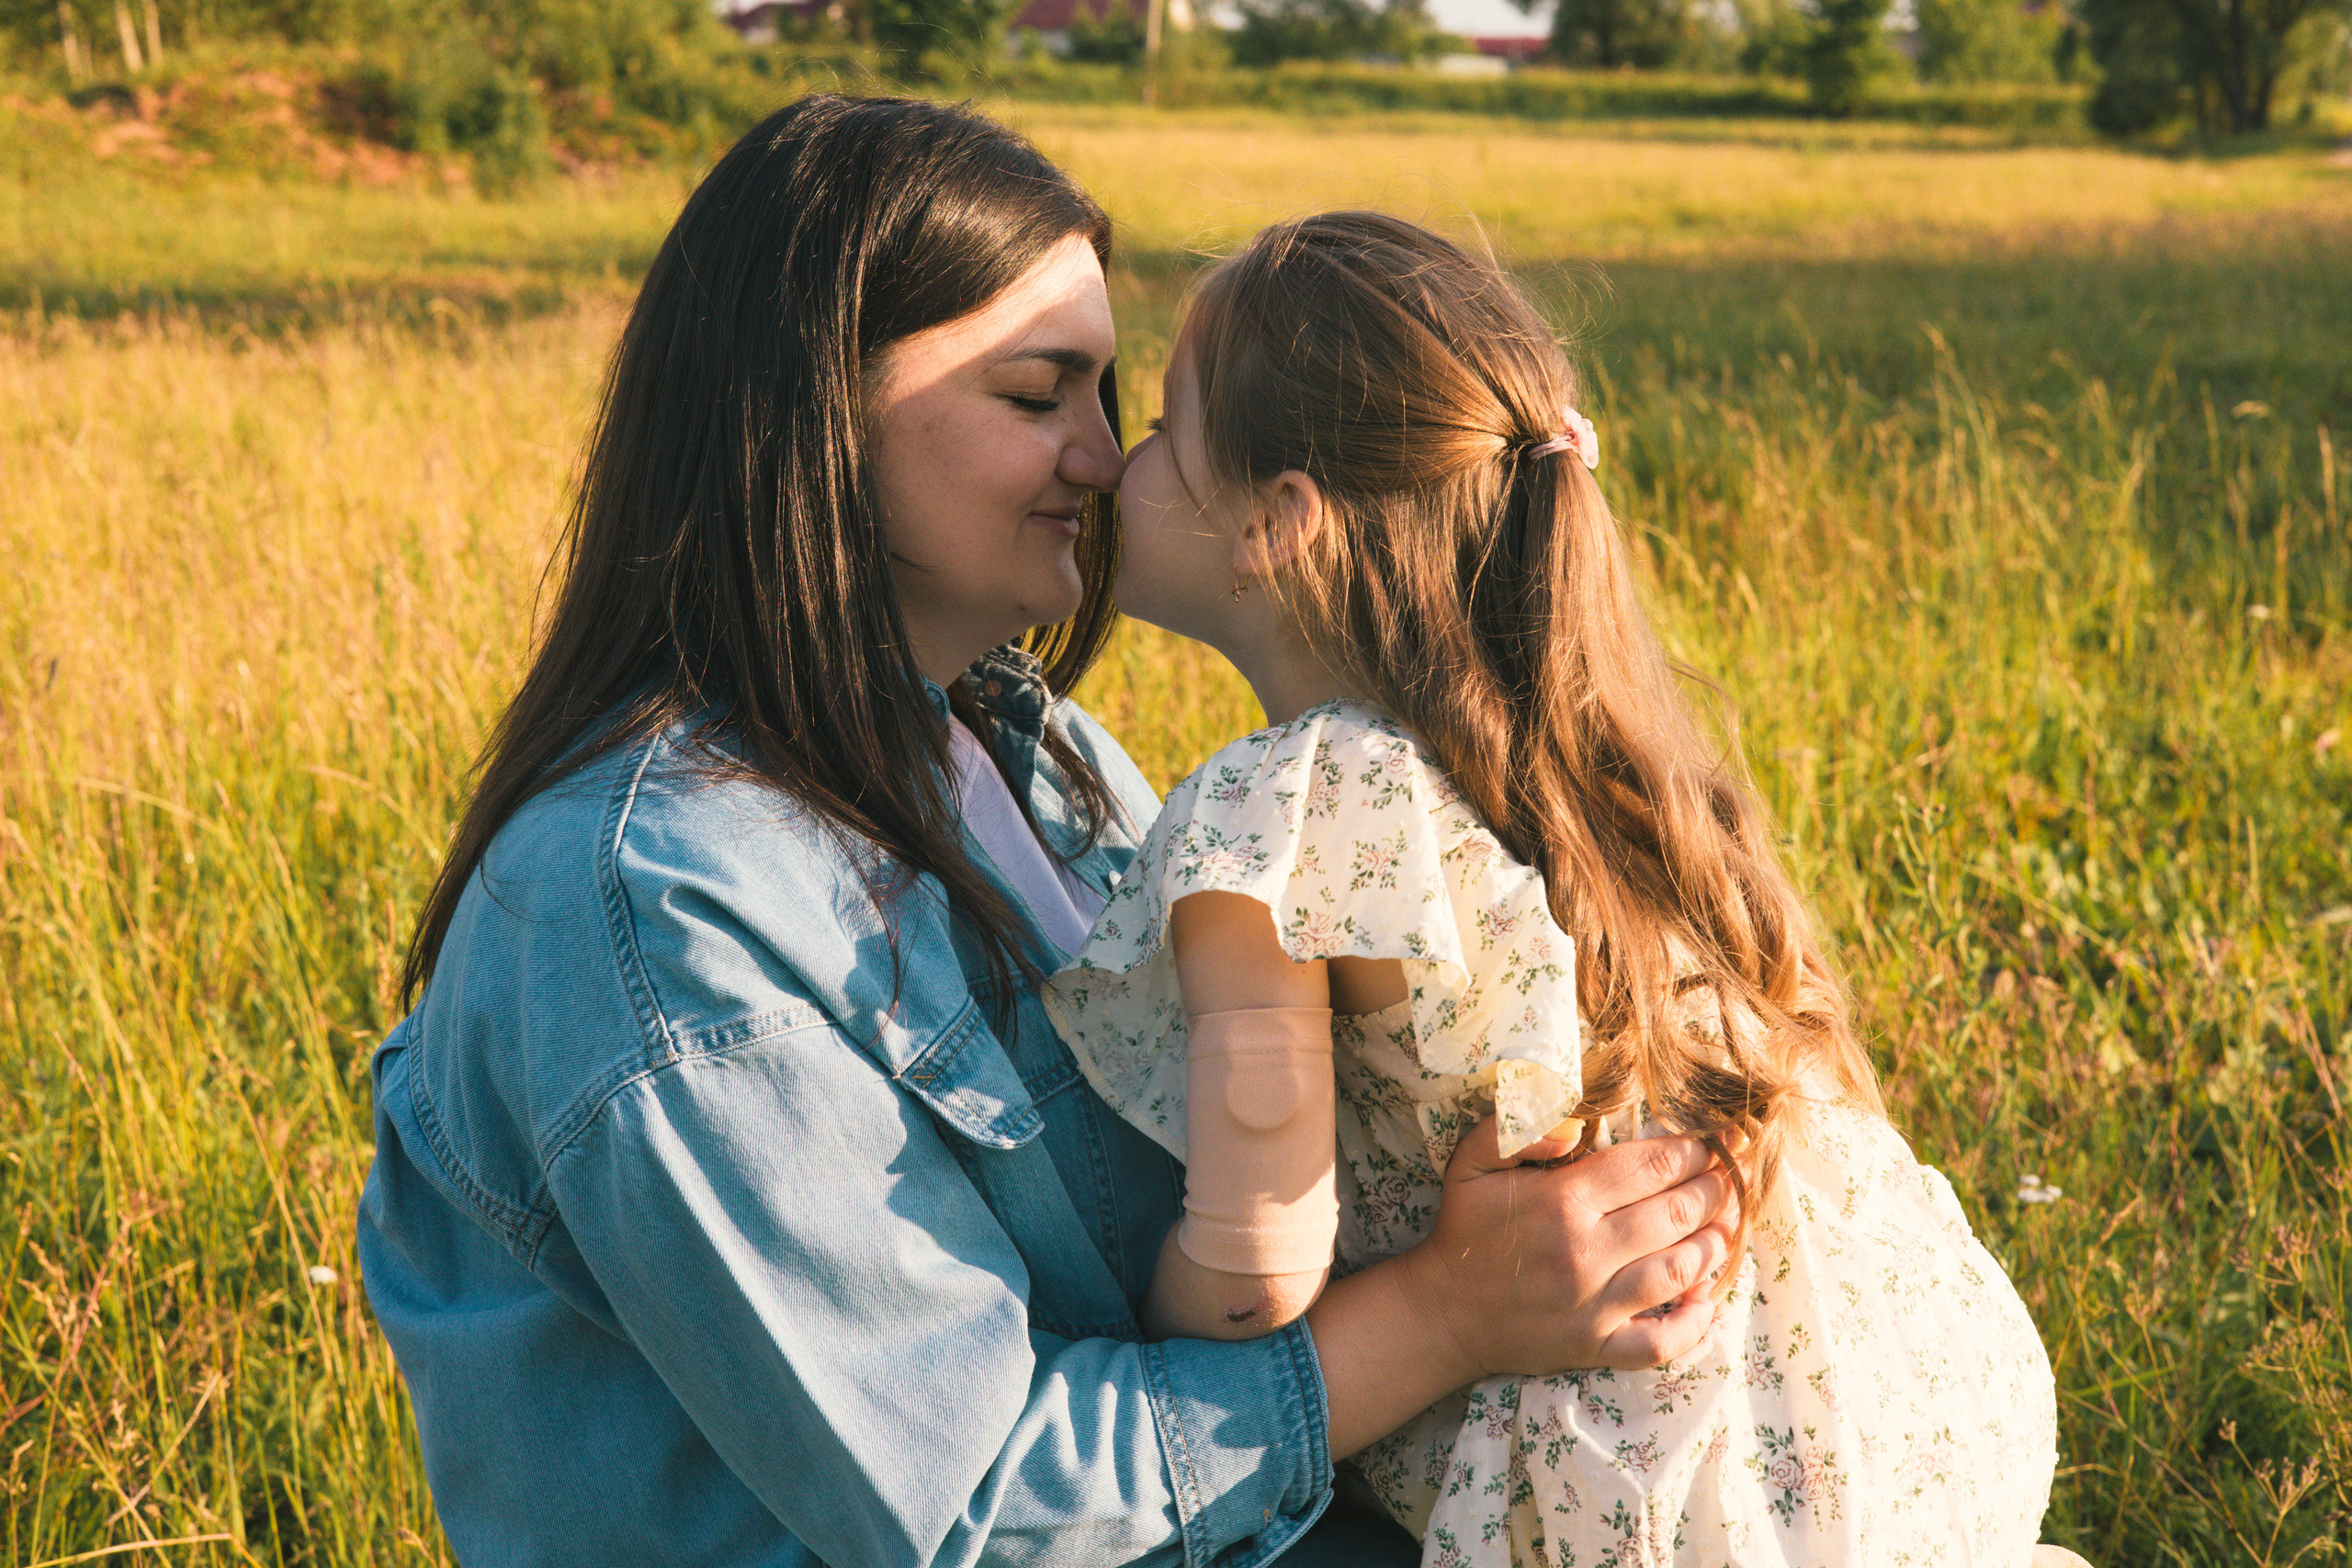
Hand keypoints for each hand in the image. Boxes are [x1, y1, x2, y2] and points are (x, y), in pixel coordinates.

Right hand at [1398, 1116, 1733, 1378]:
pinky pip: (1660, 1342)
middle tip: (1730, 1178)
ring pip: (1679, 1271)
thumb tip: (1574, 1122)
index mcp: (1562, 1201)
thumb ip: (1515, 1127)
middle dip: (1714, 1190)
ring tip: (1725, 1225)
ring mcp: (1594, 1305)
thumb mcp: (1471, 1163)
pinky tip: (1707, 1298)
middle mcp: (1585, 1252)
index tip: (1715, 1143)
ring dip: (1714, 1245)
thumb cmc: (1465, 1229)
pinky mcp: (1595, 1346)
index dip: (1693, 1151)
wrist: (1441, 1311)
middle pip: (1676, 1214)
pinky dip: (1694, 1324)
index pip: (1650, 1166)